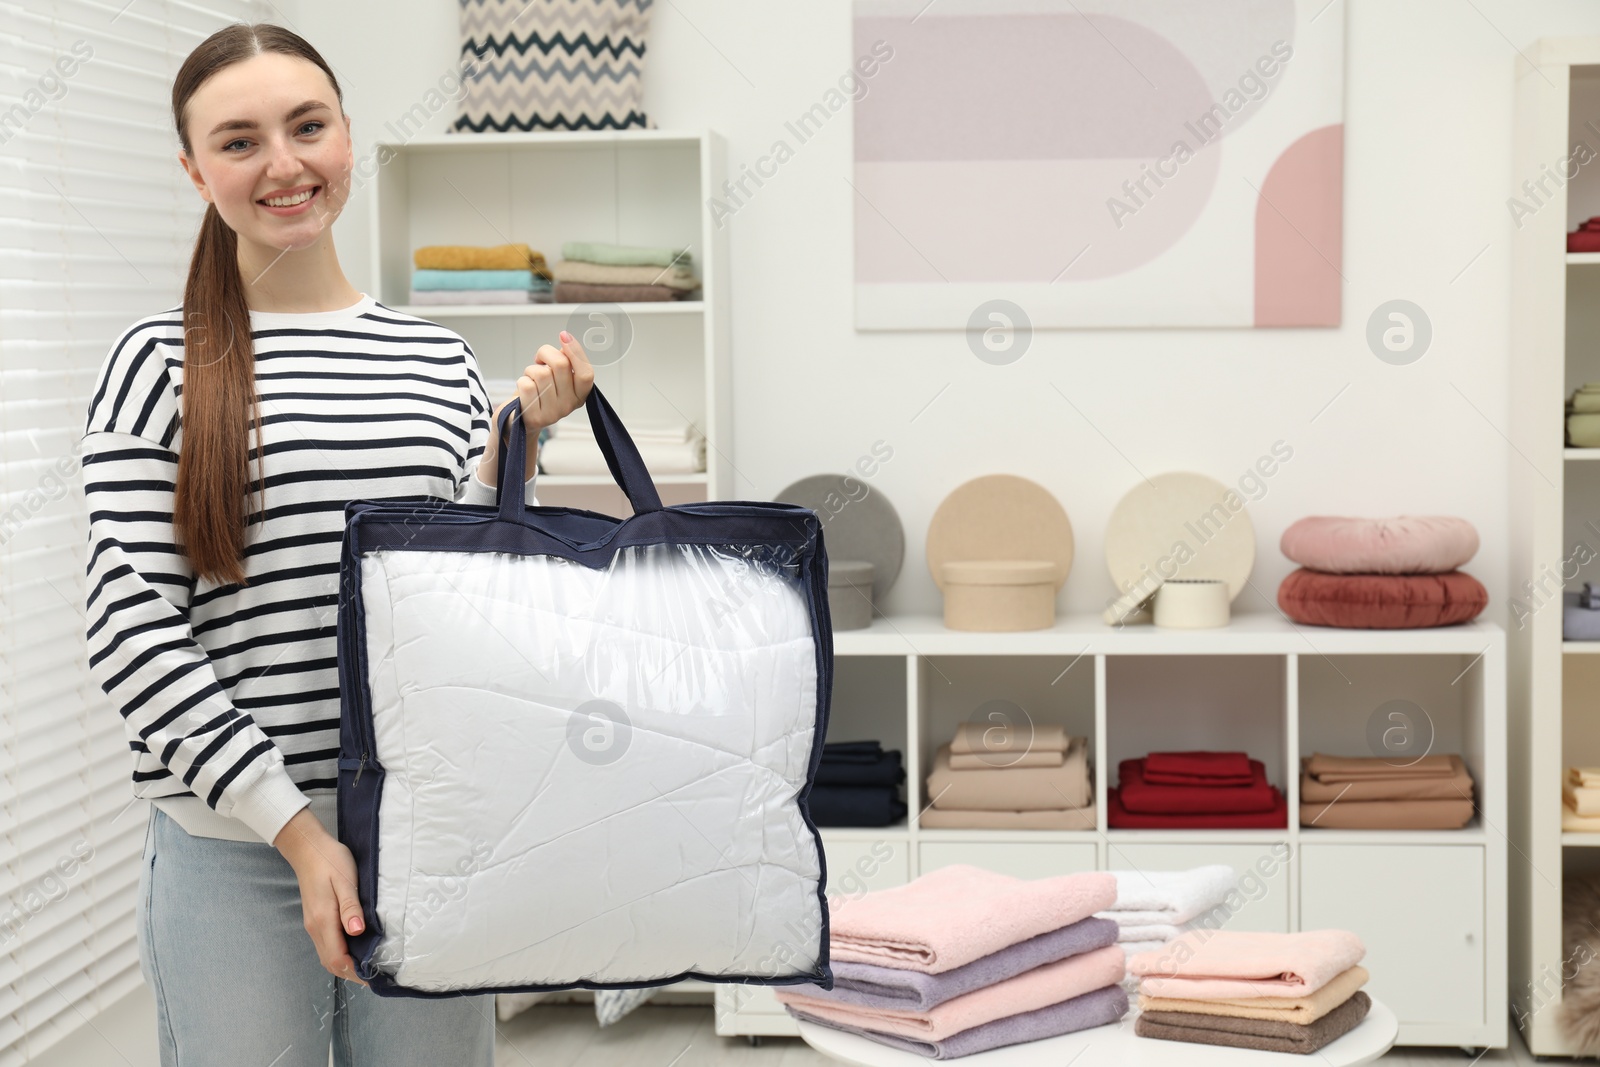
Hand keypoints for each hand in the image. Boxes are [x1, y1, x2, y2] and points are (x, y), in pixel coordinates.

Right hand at [274, 808, 369, 985]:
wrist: (308, 848)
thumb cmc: (330, 861)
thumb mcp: (345, 880)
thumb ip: (350, 907)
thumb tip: (357, 932)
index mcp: (323, 920)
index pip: (337, 958)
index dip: (355, 972)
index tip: (374, 977)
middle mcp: (315, 927)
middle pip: (331, 963)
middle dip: (351, 973)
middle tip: (375, 975)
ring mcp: (313, 924)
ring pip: (327, 956)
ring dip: (345, 965)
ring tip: (368, 965)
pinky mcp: (315, 919)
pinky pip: (326, 945)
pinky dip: (340, 953)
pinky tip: (355, 948)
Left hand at [480, 329, 594, 485]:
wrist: (518, 421)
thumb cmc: (537, 393)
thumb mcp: (555, 377)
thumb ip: (565, 362)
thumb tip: (566, 340)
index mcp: (580, 394)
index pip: (586, 373)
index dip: (576, 352)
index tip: (564, 335)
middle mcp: (570, 406)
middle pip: (560, 365)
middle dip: (545, 354)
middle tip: (540, 360)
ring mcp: (553, 414)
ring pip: (541, 373)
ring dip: (531, 370)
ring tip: (531, 378)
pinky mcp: (535, 418)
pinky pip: (527, 385)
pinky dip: (522, 381)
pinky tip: (524, 390)